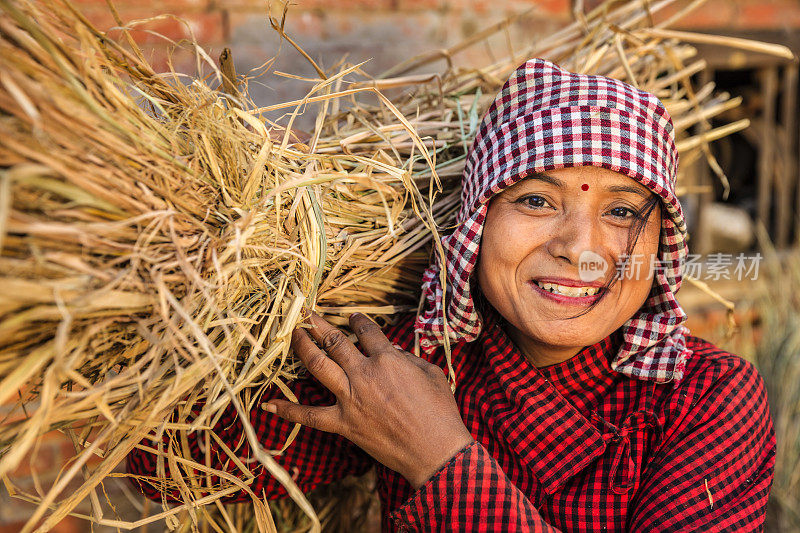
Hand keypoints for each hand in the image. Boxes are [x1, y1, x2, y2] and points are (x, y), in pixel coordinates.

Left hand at [265, 311, 474, 488]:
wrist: (435, 451)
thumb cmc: (440, 412)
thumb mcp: (431, 374)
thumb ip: (408, 359)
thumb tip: (392, 351)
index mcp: (388, 359)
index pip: (366, 331)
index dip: (358, 321)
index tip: (352, 317)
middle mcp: (364, 374)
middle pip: (334, 342)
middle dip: (319, 325)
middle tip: (308, 315)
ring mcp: (350, 398)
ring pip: (317, 365)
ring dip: (302, 347)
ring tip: (293, 335)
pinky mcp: (343, 424)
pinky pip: (309, 415)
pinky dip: (288, 410)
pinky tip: (268, 404)